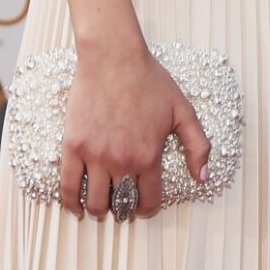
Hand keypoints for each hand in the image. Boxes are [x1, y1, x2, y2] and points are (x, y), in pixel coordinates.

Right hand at [59, 36, 210, 220]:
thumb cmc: (149, 80)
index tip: (144, 206)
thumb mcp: (183, 111)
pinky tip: (76, 206)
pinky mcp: (72, 146)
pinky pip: (67, 186)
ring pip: (94, 202)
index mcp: (148, 156)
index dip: (148, 209)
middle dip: (124, 211)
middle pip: (120, 205)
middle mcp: (121, 161)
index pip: (148, 201)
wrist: (114, 58)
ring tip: (103, 205)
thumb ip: (197, 145)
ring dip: (100, 210)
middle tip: (123, 206)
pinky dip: (71, 203)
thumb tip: (202, 177)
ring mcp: (94, 155)